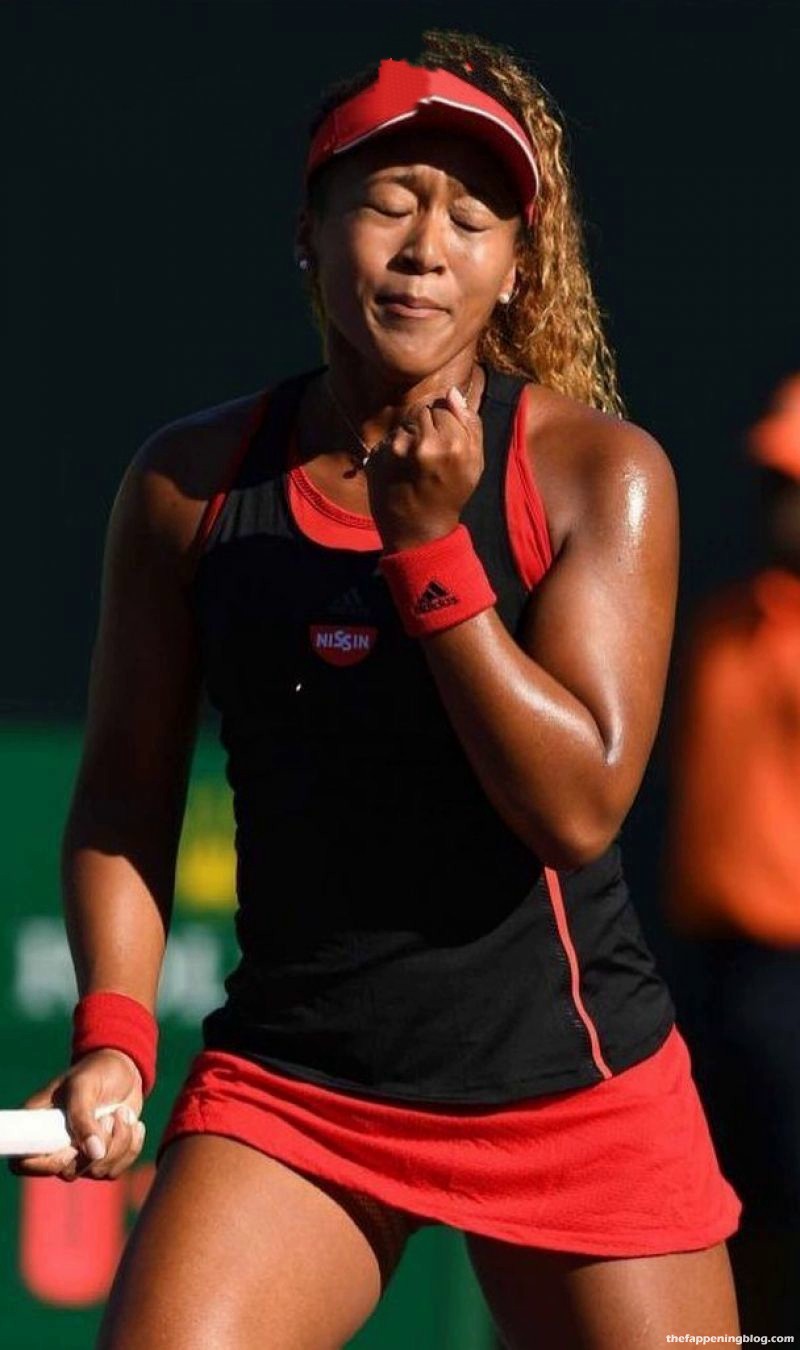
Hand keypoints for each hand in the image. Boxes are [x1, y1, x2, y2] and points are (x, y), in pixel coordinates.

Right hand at [8, 1049, 144, 1182]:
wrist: (124, 1069)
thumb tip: (94, 1154)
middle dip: (97, 1145)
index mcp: (38, 1125)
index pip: (25, 1163)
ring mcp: (79, 1154)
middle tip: (110, 1116)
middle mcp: (55, 1145)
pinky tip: (134, 1124)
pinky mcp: (102, 1157)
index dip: (47, 1164)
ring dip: (119, 1142)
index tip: (72, 1147)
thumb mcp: (85, 1086)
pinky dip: (131, 1147)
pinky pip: (116, 1170)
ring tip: (122, 1113)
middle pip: (68, 1172)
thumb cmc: (96, 1071)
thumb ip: (83, 1118)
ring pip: (97, 1172)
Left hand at [366, 377, 483, 551]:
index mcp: (451, 442)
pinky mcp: (376, 458)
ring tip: (414, 465)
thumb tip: (452, 392)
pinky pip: (387, 440)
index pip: (442, 404)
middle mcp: (422, 443)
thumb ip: (470, 423)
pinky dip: (392, 451)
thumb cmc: (451, 494)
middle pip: (420, 410)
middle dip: (425, 426)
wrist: (418, 530)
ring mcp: (395, 450)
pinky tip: (400, 471)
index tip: (445, 443)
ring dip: (408, 438)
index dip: (444, 422)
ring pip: (402, 425)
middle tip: (429, 455)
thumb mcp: (474, 462)